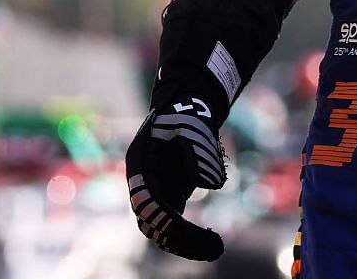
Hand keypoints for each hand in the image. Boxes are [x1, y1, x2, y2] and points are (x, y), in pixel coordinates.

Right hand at [126, 97, 226, 260]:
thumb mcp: (192, 123)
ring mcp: (156, 189)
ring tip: (216, 248)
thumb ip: (199, 150)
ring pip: (161, 227)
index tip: (192, 232)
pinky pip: (174, 223)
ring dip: (185, 242)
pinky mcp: (170, 195)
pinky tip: (212, 243)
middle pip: (151, 221)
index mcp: (140, 162)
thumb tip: (212, 185)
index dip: (167, 220)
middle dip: (179, 238)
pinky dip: (190, 236)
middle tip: (213, 248)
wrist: (187, 106)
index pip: (148, 201)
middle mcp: (143, 181)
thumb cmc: (187, 112)